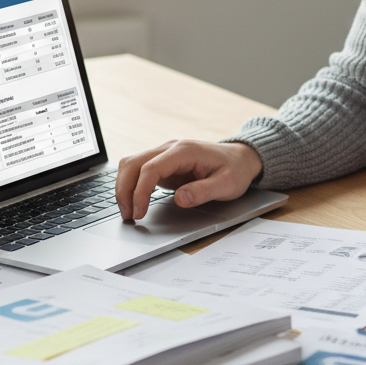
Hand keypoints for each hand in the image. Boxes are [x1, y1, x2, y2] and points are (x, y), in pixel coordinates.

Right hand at [115, 140, 263, 220]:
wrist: (241, 158)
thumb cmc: (235, 170)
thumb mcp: (227, 184)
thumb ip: (203, 191)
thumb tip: (179, 199)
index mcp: (185, 151)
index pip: (151, 167)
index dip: (140, 190)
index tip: (139, 212)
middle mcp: (171, 148)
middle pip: (133, 163)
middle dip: (125, 190)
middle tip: (128, 215)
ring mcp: (165, 154)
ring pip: (132, 164)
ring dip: (125, 187)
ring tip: (129, 212)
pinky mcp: (164, 164)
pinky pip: (139, 171)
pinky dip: (132, 185)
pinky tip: (134, 202)